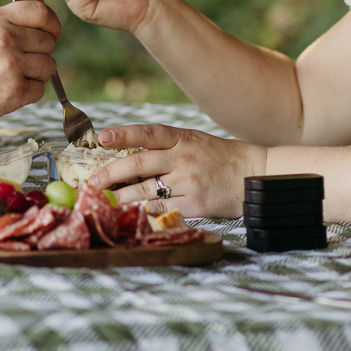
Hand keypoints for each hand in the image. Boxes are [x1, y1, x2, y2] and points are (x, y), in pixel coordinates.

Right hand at [0, 0, 60, 129]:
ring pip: (48, 66)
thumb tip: (40, 2)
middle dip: (39, 53)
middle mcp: (6, 39)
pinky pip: (40, 89)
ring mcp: (11, 66)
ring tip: (12, 76)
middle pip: (48, 42)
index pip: (41, 12)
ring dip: (36, 74)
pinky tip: (8, 89)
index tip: (51, 33)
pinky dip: (29, 92)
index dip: (52, 24)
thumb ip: (10, 17)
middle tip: (19, 61)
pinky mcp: (14, 92)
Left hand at [84, 123, 267, 218]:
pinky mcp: (196, 203)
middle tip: (93, 181)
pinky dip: (146, 214)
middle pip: (139, 164)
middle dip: (111, 174)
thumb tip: (130, 159)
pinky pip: (163, 210)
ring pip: (146, 191)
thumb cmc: (223, 159)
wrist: (257, 176)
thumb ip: (168, 148)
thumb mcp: (197, 142)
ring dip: (122, 199)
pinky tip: (133, 216)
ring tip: (107, 202)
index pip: (148, 133)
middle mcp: (184, 158)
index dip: (124, 134)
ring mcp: (190, 182)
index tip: (102, 136)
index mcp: (184, 138)